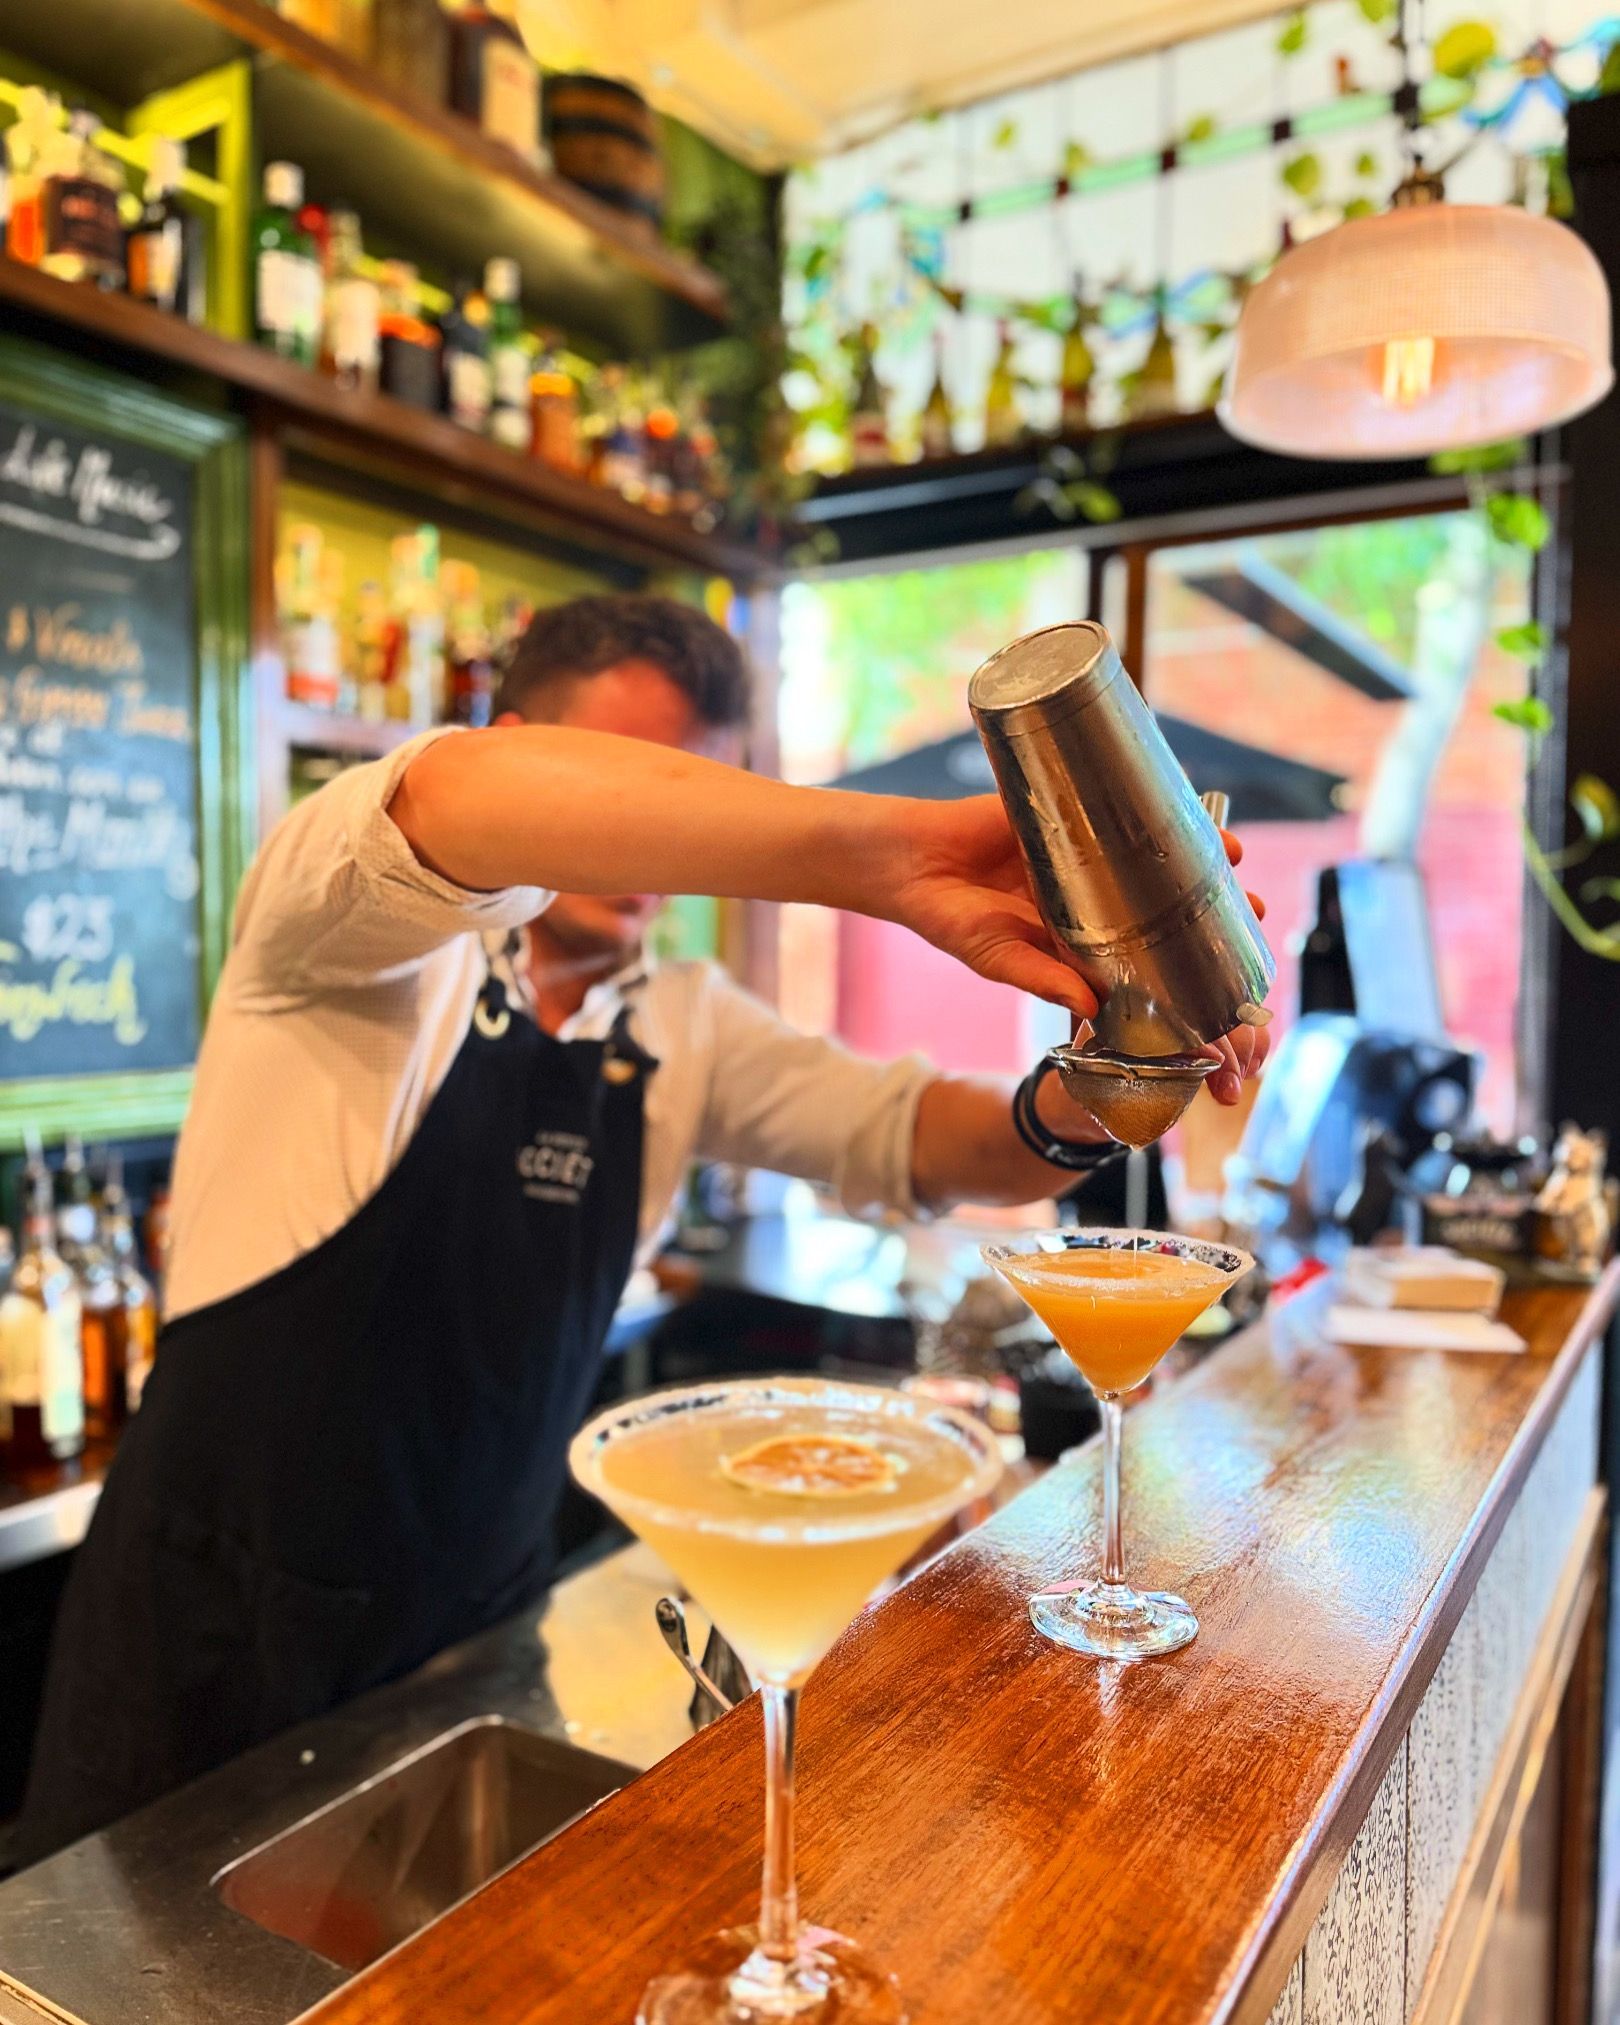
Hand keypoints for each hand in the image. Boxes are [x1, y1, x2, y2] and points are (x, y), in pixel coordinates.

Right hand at [877, 801, 1273, 1056]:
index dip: (1185, 960)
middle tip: (1252, 911)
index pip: (1145, 949)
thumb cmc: (949, 919)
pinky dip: (1157, 809)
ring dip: (1195, 855)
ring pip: (1151, 854)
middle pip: (1161, 899)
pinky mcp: (1068, 815)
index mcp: (1080, 935)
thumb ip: (1045, 980)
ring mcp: (1082, 853)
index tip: (1227, 972)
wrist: (910, 862)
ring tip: (1235, 858)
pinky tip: (1189, 813)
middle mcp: (1090, 894)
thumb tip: (1092, 1007)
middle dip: (1207, 906)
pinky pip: (1120, 809)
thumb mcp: (999, 958)